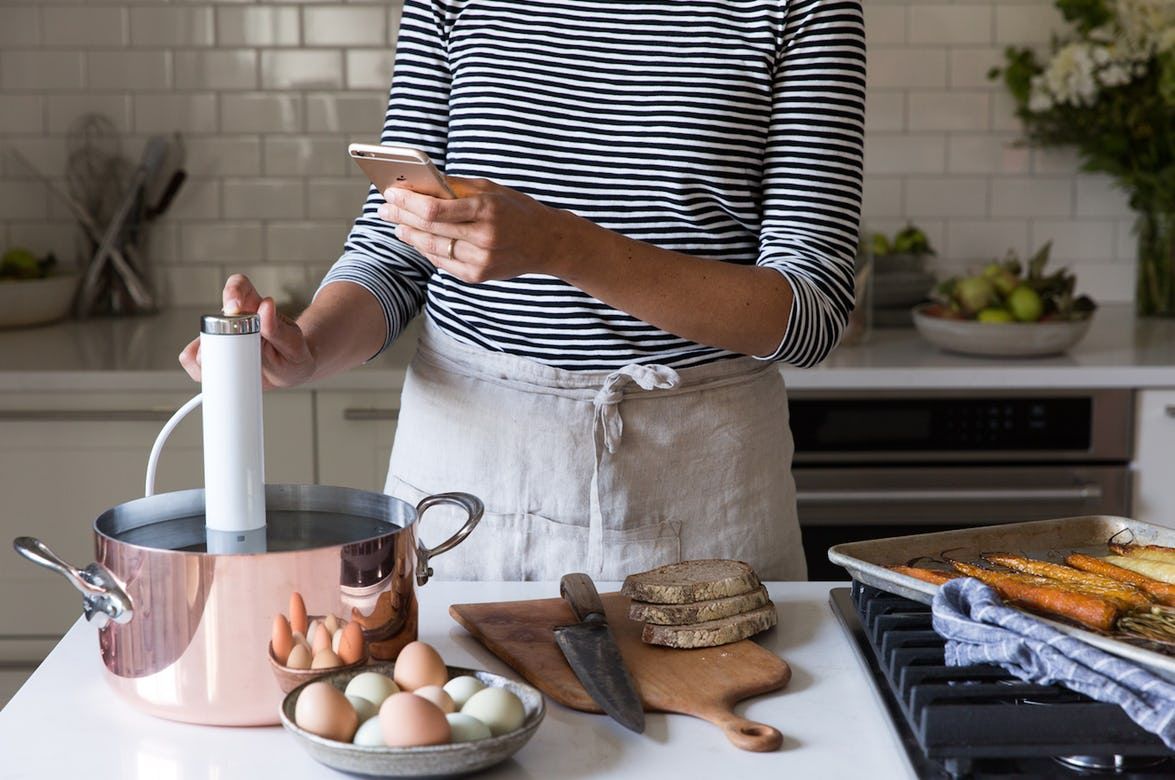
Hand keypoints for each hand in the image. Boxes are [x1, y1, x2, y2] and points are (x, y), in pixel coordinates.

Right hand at [178, 274, 316, 388]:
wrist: (290, 372)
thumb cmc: (293, 354)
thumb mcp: (294, 345)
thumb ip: (279, 329)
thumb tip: (266, 306)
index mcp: (254, 307)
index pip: (239, 286)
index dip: (232, 291)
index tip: (234, 305)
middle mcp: (233, 320)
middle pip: (211, 321)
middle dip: (214, 339)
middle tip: (232, 355)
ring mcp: (221, 340)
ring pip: (198, 344)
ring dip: (207, 359)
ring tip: (233, 370)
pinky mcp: (213, 358)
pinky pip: (194, 362)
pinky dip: (201, 372)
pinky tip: (217, 377)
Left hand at [377, 177, 582, 282]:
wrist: (547, 243)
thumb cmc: (516, 210)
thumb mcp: (490, 189)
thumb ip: (455, 187)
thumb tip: (420, 183)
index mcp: (486, 210)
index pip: (435, 209)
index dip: (408, 202)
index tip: (391, 192)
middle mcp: (483, 238)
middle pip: (429, 228)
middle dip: (402, 217)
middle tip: (384, 208)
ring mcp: (480, 260)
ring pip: (432, 248)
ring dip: (409, 235)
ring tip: (396, 225)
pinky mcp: (477, 276)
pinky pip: (442, 262)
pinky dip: (426, 250)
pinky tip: (416, 239)